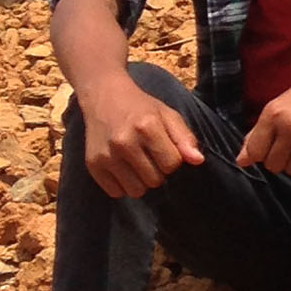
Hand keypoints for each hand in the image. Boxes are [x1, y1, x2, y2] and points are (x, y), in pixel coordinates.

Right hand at [81, 82, 204, 200]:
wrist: (104, 97)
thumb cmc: (141, 108)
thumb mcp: (168, 115)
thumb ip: (184, 138)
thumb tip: (198, 160)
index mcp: (147, 127)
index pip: (172, 164)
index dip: (173, 160)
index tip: (165, 150)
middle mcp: (124, 142)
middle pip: (155, 180)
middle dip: (158, 171)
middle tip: (150, 156)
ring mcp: (106, 155)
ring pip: (136, 191)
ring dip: (141, 181)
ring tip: (137, 163)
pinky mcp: (93, 165)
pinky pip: (116, 193)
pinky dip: (123, 185)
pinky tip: (123, 168)